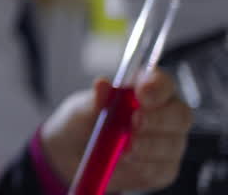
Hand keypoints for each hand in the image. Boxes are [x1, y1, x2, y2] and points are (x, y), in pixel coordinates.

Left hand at [40, 69, 192, 191]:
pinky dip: (142, 166)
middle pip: (180, 114)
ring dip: (149, 146)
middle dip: (159, 118)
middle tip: (135, 122)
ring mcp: (168, 143)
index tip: (142, 92)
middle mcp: (164, 115)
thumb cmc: (82, 124)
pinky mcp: (163, 169)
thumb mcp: (82, 110)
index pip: (163, 82)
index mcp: (146, 90)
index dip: (157, 85)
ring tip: (124, 149)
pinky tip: (126, 162)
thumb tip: (102, 83)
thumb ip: (95, 99)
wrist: (71, 157)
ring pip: (172, 144)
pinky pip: (161, 169)